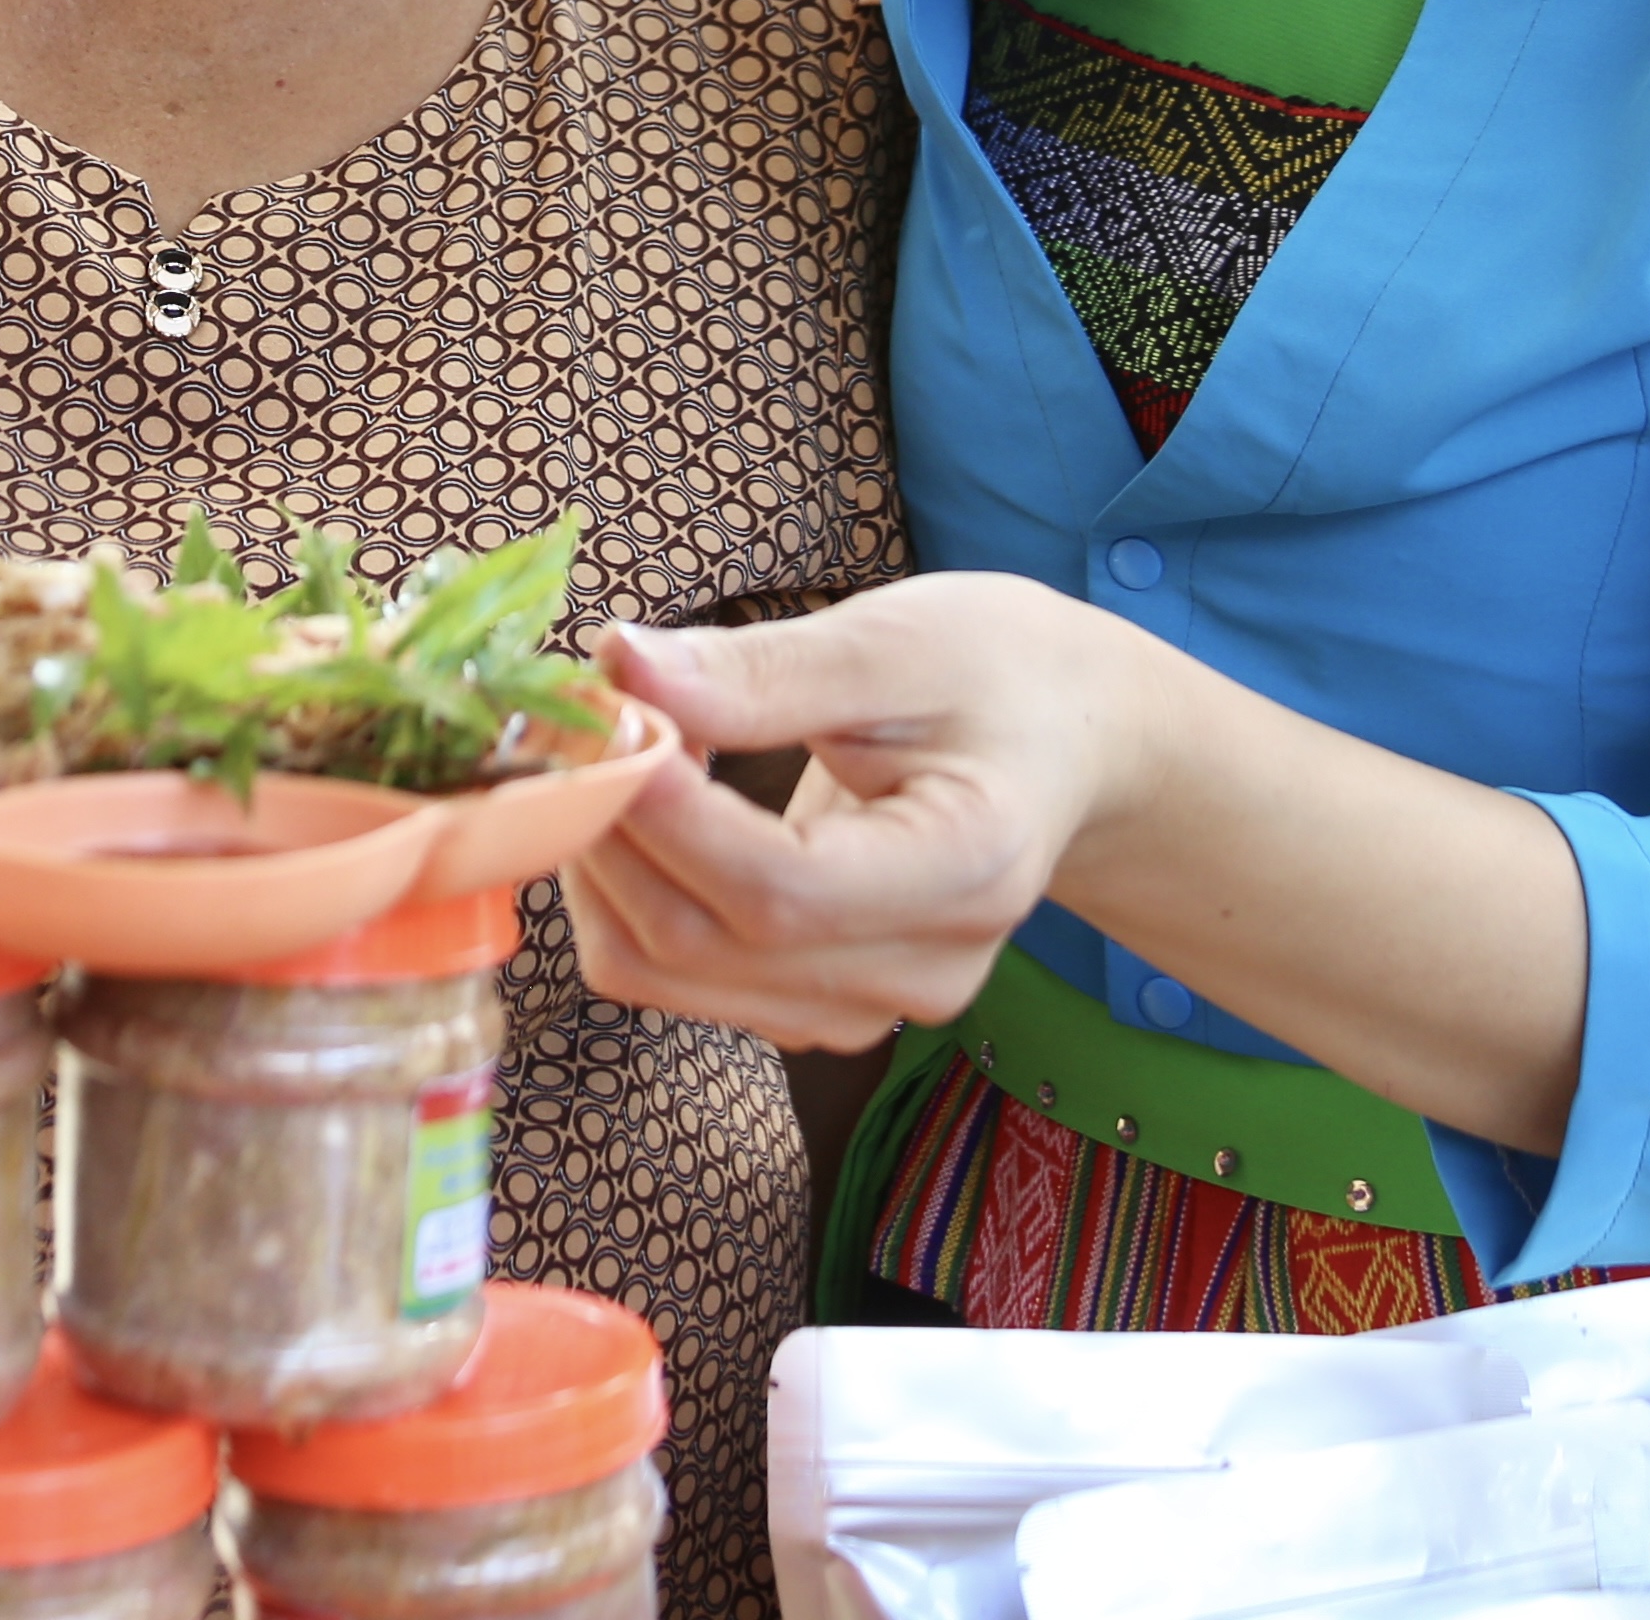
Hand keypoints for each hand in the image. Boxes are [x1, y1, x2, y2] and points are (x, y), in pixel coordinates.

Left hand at [562, 576, 1162, 1051]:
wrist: (1063, 744)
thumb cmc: (994, 673)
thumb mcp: (896, 641)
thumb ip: (761, 670)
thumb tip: (621, 668)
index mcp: (968, 871)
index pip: (780, 889)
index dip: (667, 813)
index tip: (604, 712)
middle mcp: (922, 971)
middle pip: (703, 941)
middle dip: (610, 825)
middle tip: (586, 712)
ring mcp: (869, 1007)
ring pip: (663, 973)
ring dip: (602, 860)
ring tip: (616, 750)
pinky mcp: (815, 1009)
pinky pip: (670, 978)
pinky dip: (624, 892)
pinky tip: (648, 806)